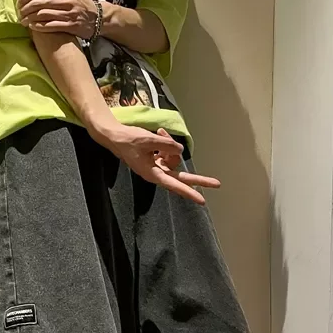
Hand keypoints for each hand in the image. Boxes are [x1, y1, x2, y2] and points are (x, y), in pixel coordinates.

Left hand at [18, 0, 99, 39]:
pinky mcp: (72, 26)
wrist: (97, 17)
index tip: (19, 2)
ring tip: (23, 21)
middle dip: (27, 8)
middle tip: (19, 13)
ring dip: (31, 18)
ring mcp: (70, 13)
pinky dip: (41, 26)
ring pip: (45, 14)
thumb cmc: (79, 0)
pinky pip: (52, 25)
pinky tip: (33, 27)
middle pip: (41, 2)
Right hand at [92, 125, 219, 205]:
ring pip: (174, 158)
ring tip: (159, 133)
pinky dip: (165, 142)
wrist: (115, 136)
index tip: (202, 199)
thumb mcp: (147, 140)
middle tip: (217, 184)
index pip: (175, 184)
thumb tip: (180, 150)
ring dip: (170, 144)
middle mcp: (157, 172)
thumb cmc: (128, 140)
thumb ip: (166, 145)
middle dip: (198, 178)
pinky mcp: (156, 159)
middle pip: (181, 177)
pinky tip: (158, 134)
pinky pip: (168, 151)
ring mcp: (157, 165)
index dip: (189, 191)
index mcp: (153, 174)